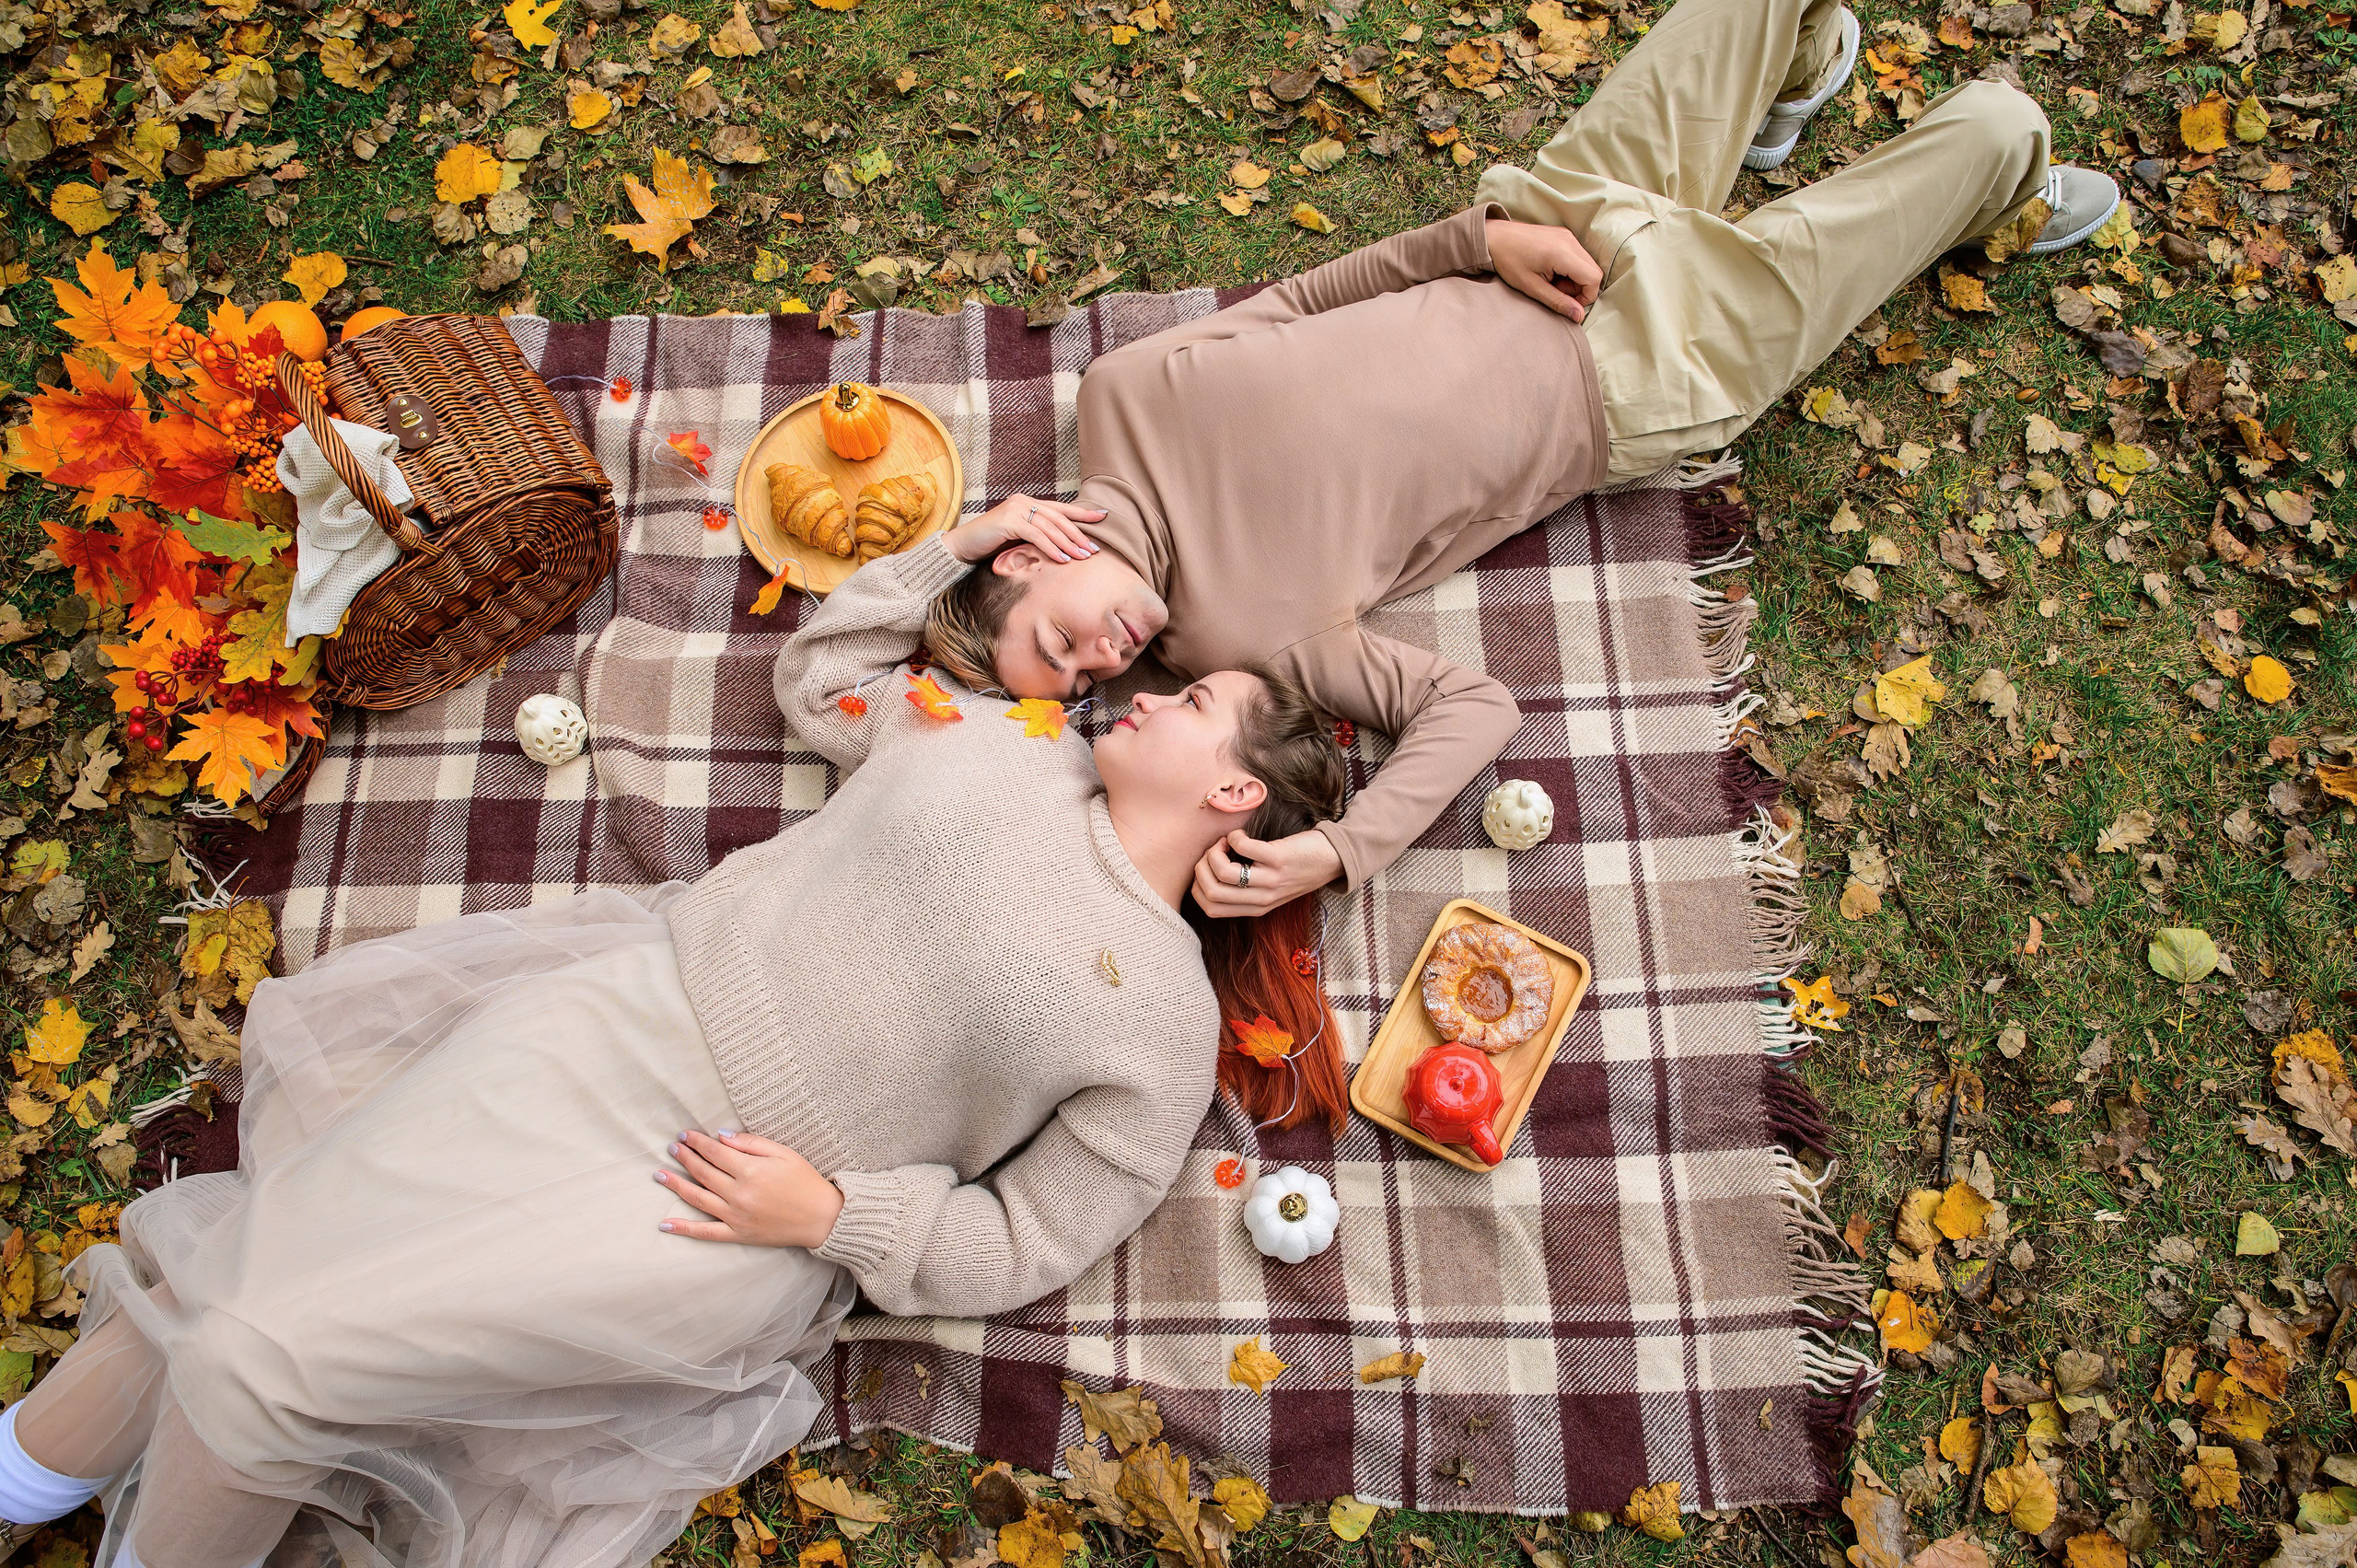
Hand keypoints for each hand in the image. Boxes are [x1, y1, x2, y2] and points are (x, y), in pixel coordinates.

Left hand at [656, 1128, 844, 1248]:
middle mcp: (739, 1194)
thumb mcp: (783, 1153)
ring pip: (698, 1198)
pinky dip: (684, 1229)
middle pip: (703, 1172)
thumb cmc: (805, 1181)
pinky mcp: (738, 1234)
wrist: (822, 1217)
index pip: (715, 1152)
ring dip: (676, 1185)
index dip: (698, 1142)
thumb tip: (721, 1136)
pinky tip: (665, 1224)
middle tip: (672, 1148)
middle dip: (685, 1157)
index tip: (684, 1134)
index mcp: (750, 1170)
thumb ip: (751, 1143)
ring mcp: (736, 1216)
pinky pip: (706, 1232)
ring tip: (660, 1174)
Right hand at [942, 494, 1105, 564]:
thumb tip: (1062, 547)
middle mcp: (1023, 502)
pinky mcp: (1008, 520)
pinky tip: (1061, 558)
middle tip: (1094, 549)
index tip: (1103, 516)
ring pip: (1050, 527)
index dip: (1082, 512)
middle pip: (1059, 518)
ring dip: (1068, 543)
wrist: (962, 545)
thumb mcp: (1018, 538)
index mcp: (1028, 503)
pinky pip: (1035, 535)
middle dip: (1079, 534)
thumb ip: (1036, 536)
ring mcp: (1016, 509)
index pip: (1060, 508)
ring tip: (1082, 557)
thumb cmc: (990, 544)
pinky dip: (1050, 547)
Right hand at [1192, 827, 1344, 917]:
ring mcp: (1271, 880)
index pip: (1210, 909)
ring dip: (1214, 852)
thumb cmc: (1298, 870)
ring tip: (1225, 842)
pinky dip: (1235, 837)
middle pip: (1212, 892)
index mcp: (1255, 909)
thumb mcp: (1270, 890)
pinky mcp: (1279, 858)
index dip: (1198, 886)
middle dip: (1201, 867)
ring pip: (1223, 873)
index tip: (1207, 868)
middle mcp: (1262, 899)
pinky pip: (1244, 847)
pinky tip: (1241, 834)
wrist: (1332, 859)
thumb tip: (1208, 874)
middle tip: (1214, 851)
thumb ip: (1245, 891)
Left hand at [1484, 218, 1601, 323]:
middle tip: (1556, 291)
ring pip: (1587, 264)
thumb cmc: (1508, 261)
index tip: (1567, 303)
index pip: (1594, 278)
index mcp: (1563, 253)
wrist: (1494, 238)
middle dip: (1580, 288)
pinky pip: (1579, 256)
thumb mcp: (1532, 287)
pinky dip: (1570, 269)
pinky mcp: (1564, 235)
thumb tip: (1578, 316)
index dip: (1586, 296)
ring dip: (1575, 279)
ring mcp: (1568, 236)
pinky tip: (1551, 272)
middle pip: (1594, 271)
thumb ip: (1558, 302)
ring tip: (1551, 281)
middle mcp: (1570, 241)